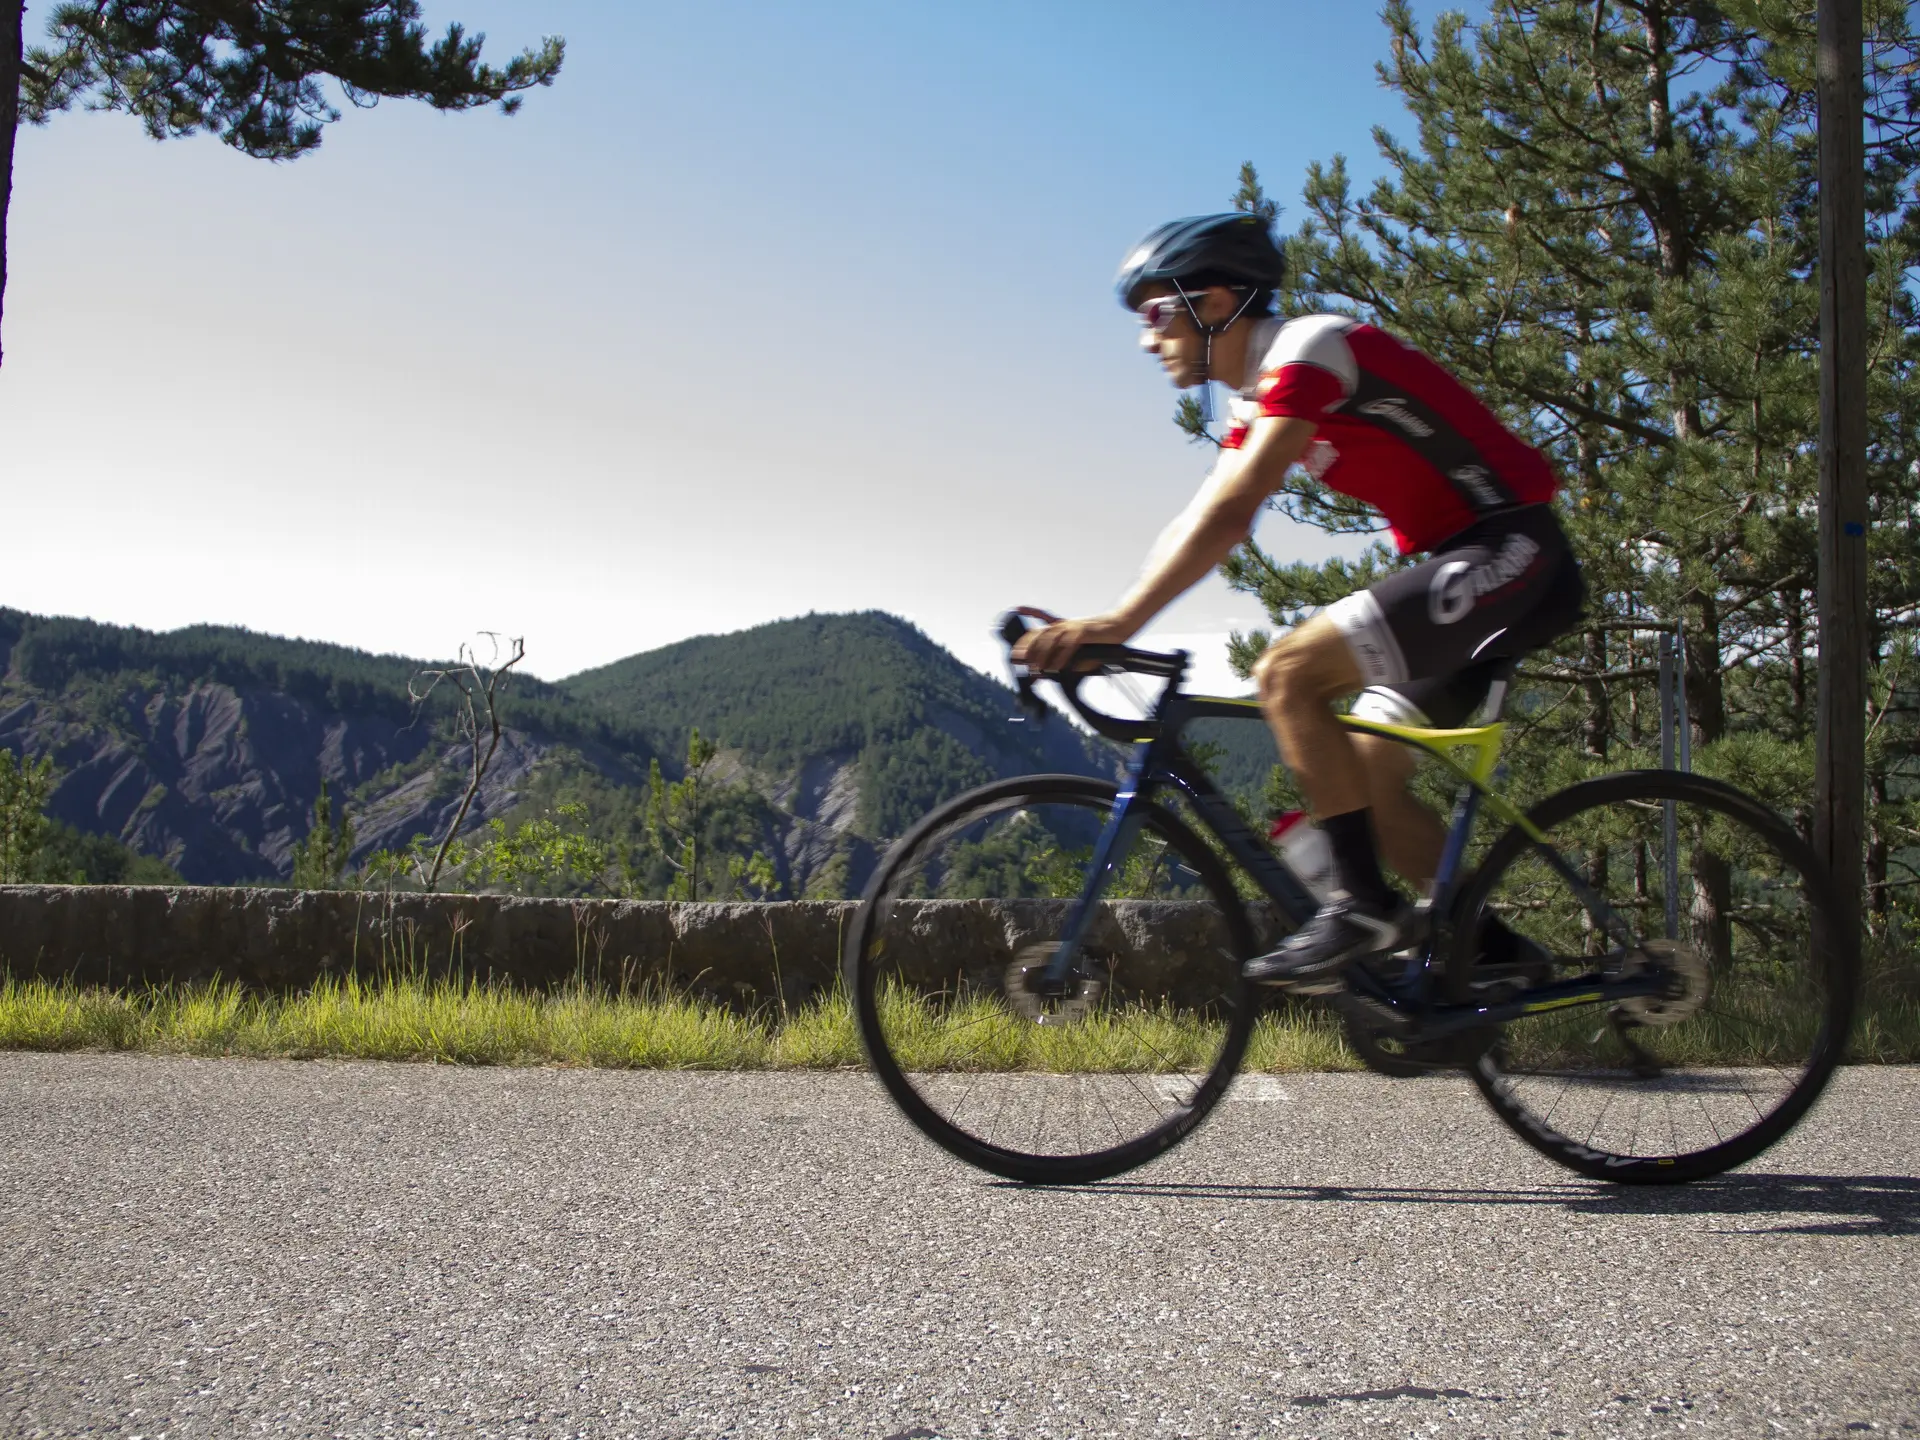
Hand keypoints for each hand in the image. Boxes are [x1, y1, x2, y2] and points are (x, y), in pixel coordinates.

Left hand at [1012, 614, 1135, 674]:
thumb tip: (1054, 673)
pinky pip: (1068, 645)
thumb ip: (1068, 661)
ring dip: (1042, 654)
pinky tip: (1056, 667)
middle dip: (1028, 648)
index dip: (1024, 642)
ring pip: (1051, 638)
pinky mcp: (1083, 631)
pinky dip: (1061, 657)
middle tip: (1020, 662)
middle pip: (1040, 634)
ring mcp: (1073, 627)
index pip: (1037, 632)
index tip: (1015, 655)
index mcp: (1061, 627)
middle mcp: (1064, 625)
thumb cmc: (1101, 639)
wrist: (1120, 626)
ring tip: (1036, 668)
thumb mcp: (1081, 651)